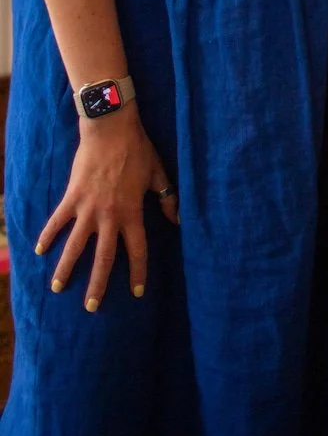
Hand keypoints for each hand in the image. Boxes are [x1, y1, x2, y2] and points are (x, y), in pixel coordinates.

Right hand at [35, 104, 178, 309]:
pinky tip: (40, 251)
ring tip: (58, 288)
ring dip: (67, 268)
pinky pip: (57, 221)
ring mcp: (88, 208)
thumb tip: (179, 220)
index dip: (137, 273)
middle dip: (97, 284)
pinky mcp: (72, 197)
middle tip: (91, 306)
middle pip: (103, 258)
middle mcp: (109, 216)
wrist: (111, 128)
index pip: (137, 251)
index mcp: (132, 213)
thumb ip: (169, 198)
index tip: (136, 292)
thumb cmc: (137, 149)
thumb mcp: (158, 173)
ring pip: (75, 246)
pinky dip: (48, 235)